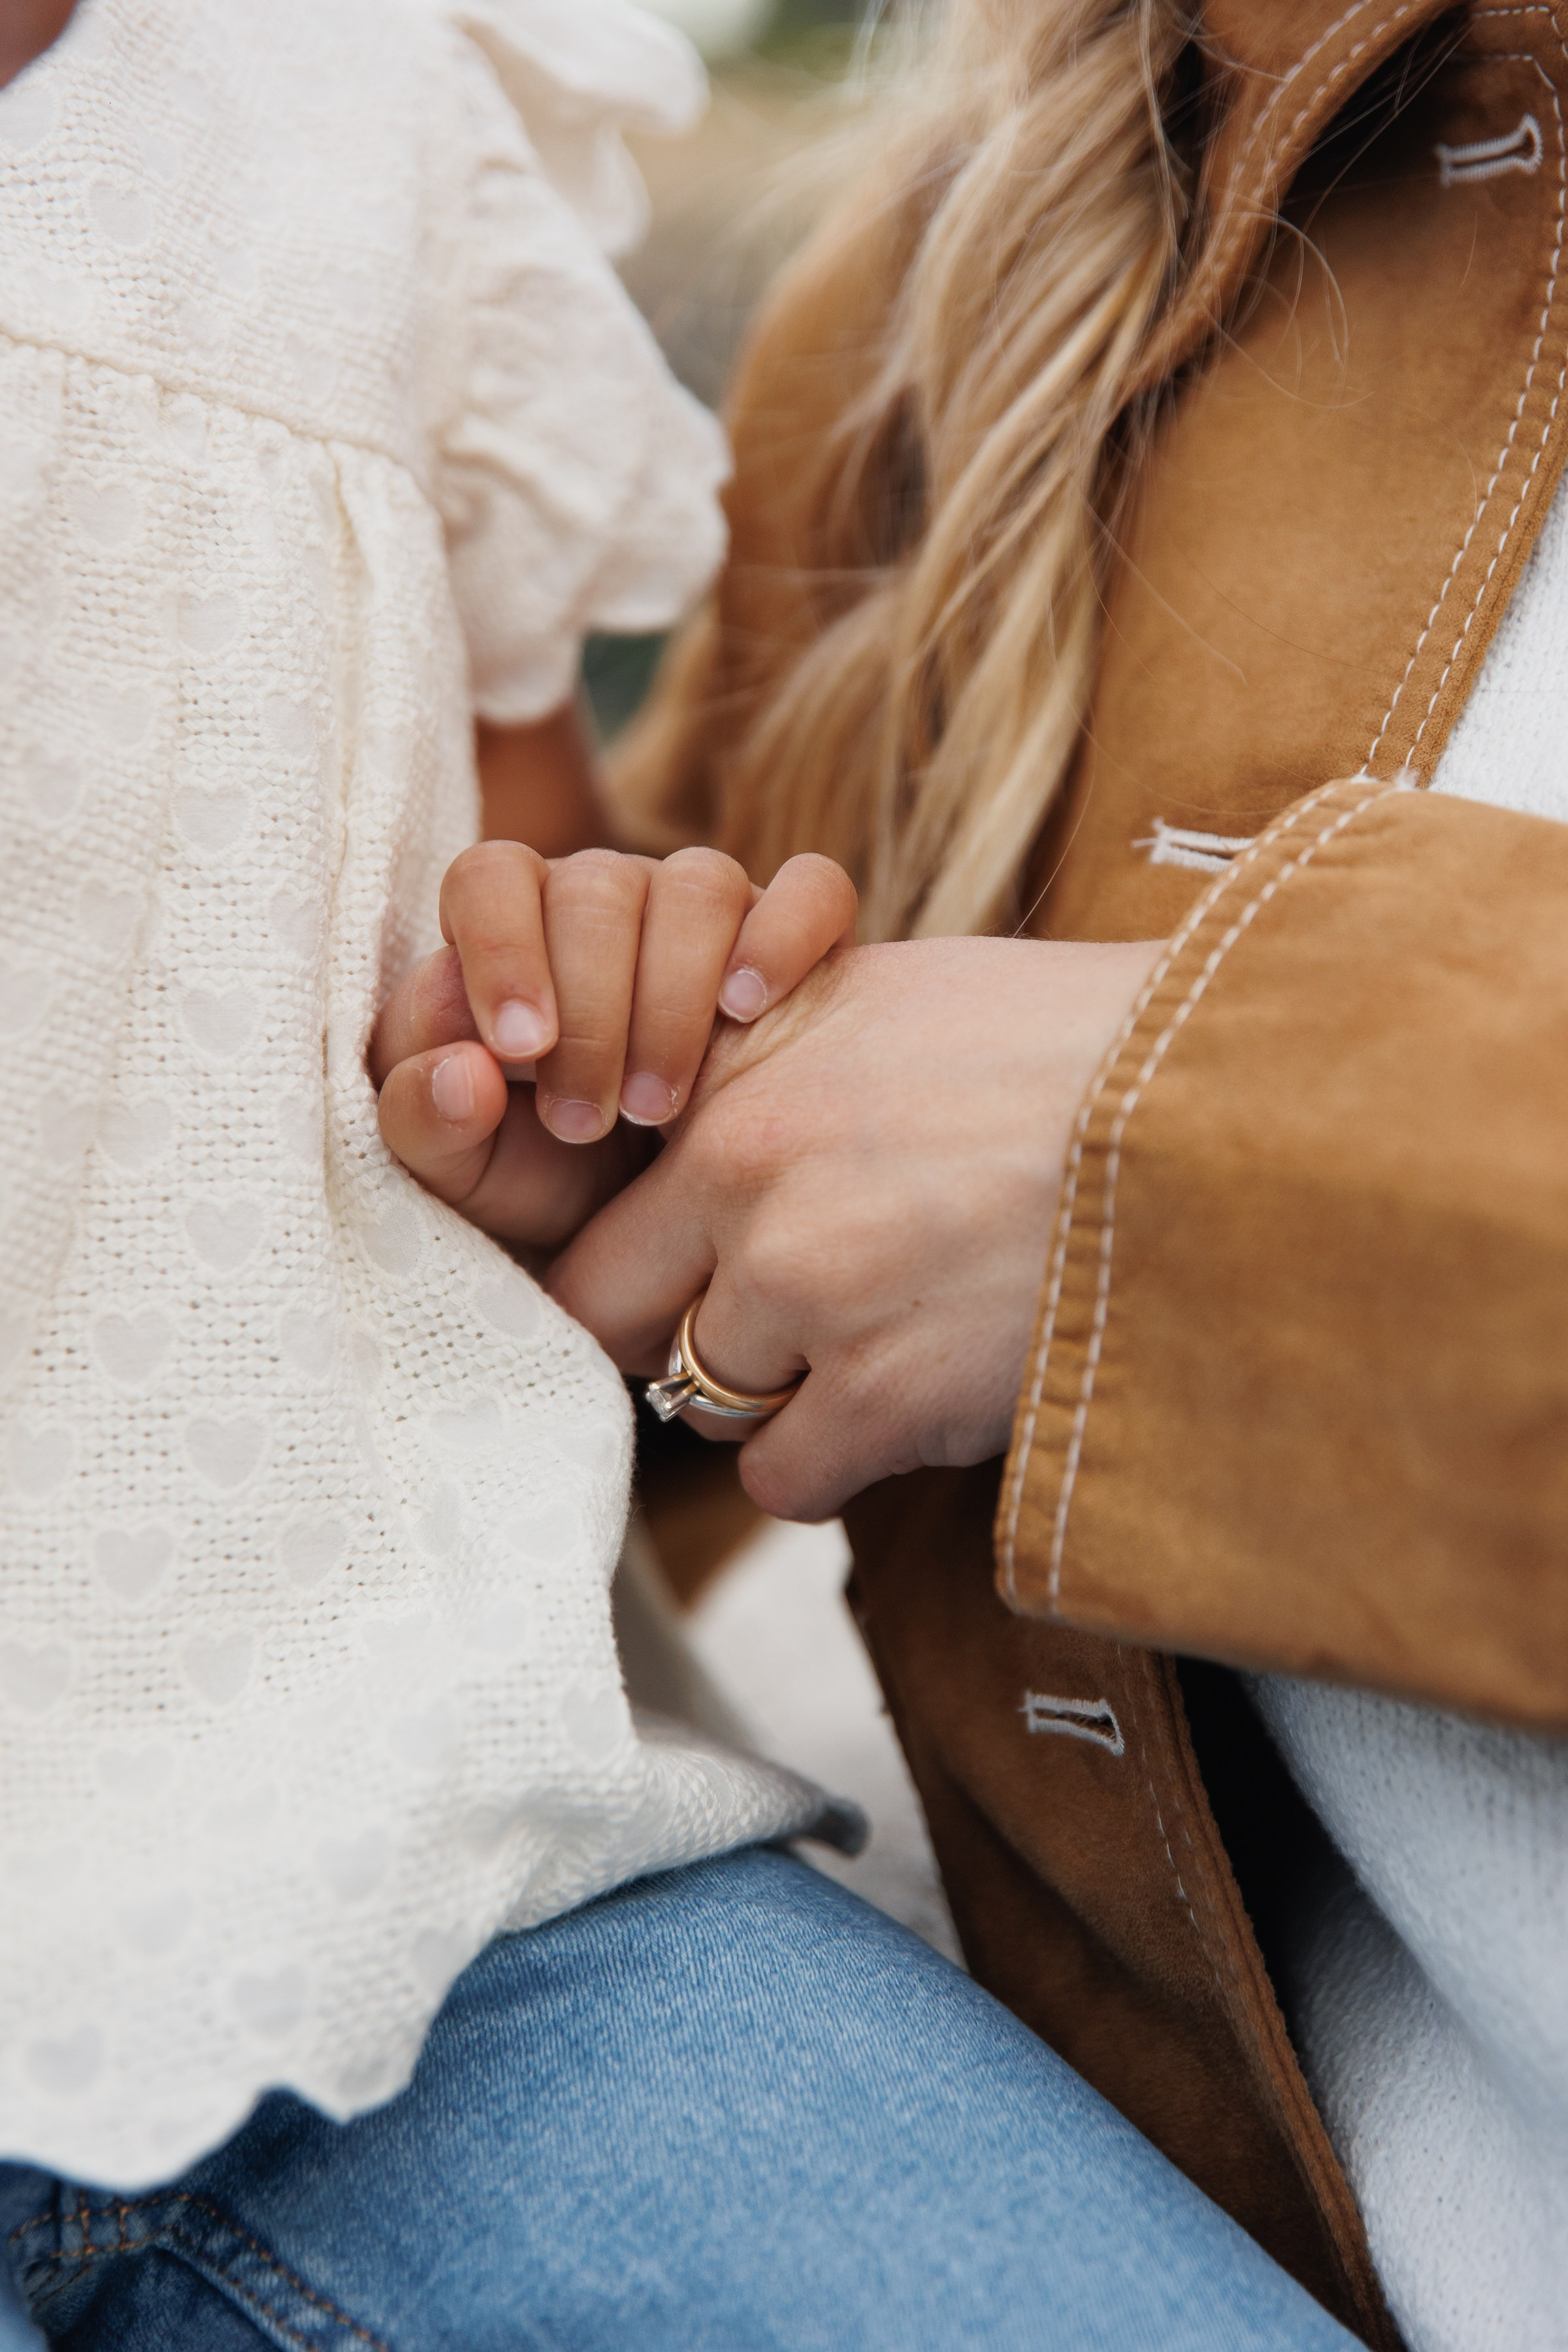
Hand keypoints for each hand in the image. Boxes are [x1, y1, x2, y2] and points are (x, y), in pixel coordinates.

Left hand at [371, 845, 854, 1249]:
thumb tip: (463, 1072)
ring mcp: (703, 911)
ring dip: (675, 996)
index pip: (492, 876)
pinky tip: (752, 1010)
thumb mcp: (467, 1172)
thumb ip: (424, 1122)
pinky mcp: (793, 935)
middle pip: (598, 886)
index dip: (501, 949)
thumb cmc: (541, 1176)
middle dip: (591, 1011)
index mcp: (510, 926)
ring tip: (662, 1110)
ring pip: (699, 884)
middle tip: (582, 1124)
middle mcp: (607, 898)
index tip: (517, 1050)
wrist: (659, 1223)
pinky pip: (810, 891)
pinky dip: (784, 935)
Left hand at [546, 935, 1163, 1519]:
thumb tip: (698, 1117)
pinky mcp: (890, 1393)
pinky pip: (787, 1479)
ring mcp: (812, 1293)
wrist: (1213, 1103)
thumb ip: (770, 1064)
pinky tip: (912, 1403)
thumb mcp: (891, 998)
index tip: (691, 1275)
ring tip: (885, 1344)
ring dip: (781, 1395)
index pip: (597, 1219)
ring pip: (712, 1406)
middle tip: (768, 1330)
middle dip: (681, 1335)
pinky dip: (835, 1460)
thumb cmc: (1068, 1040)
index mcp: (736, 1085)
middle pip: (619, 1321)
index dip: (643, 1262)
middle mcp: (747, 1185)